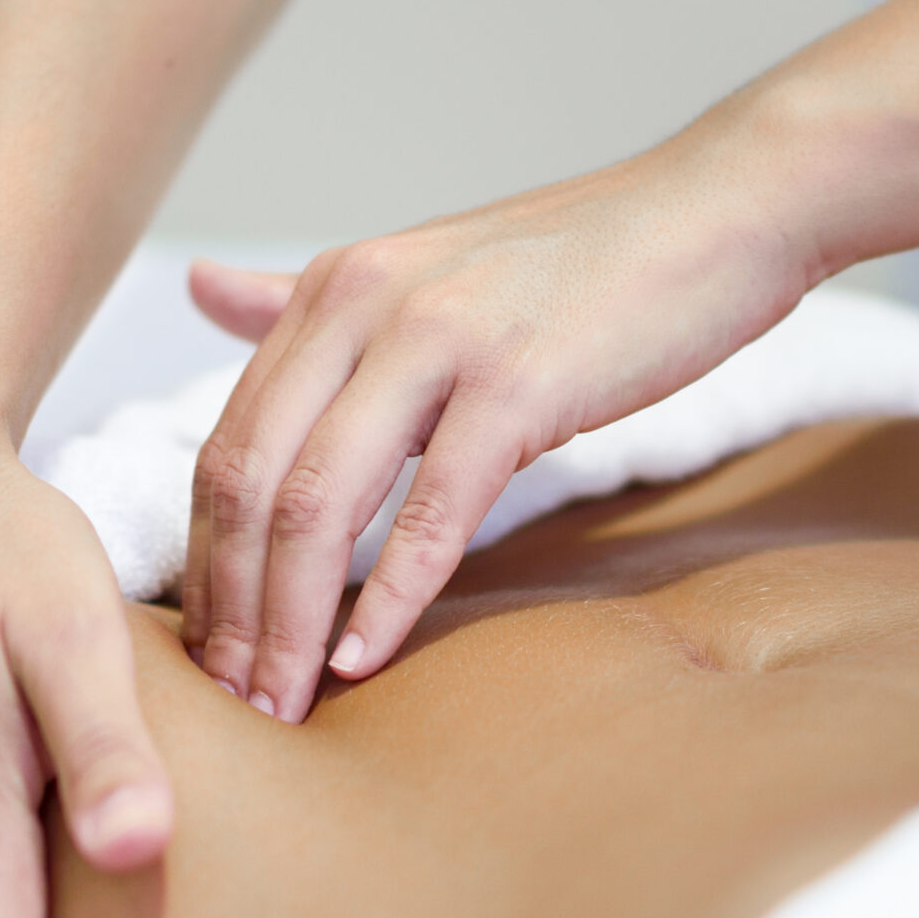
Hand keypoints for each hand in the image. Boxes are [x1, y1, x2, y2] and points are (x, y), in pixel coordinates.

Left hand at [180, 139, 812, 718]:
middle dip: (232, 609)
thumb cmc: (584, 266)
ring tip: (282, 703)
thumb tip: (199, 290)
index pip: (227, 444)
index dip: (205, 560)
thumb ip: (310, 301)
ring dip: (289, 622)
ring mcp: (440, 340)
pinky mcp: (519, 382)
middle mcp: (364, 304)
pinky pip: (433, 510)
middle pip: (250, 481)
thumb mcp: (427, 274)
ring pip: (318, 502)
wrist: (718, 213)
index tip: (210, 652)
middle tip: (235, 704)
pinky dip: (389, 598)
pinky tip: (363, 659)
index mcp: (335, 290)